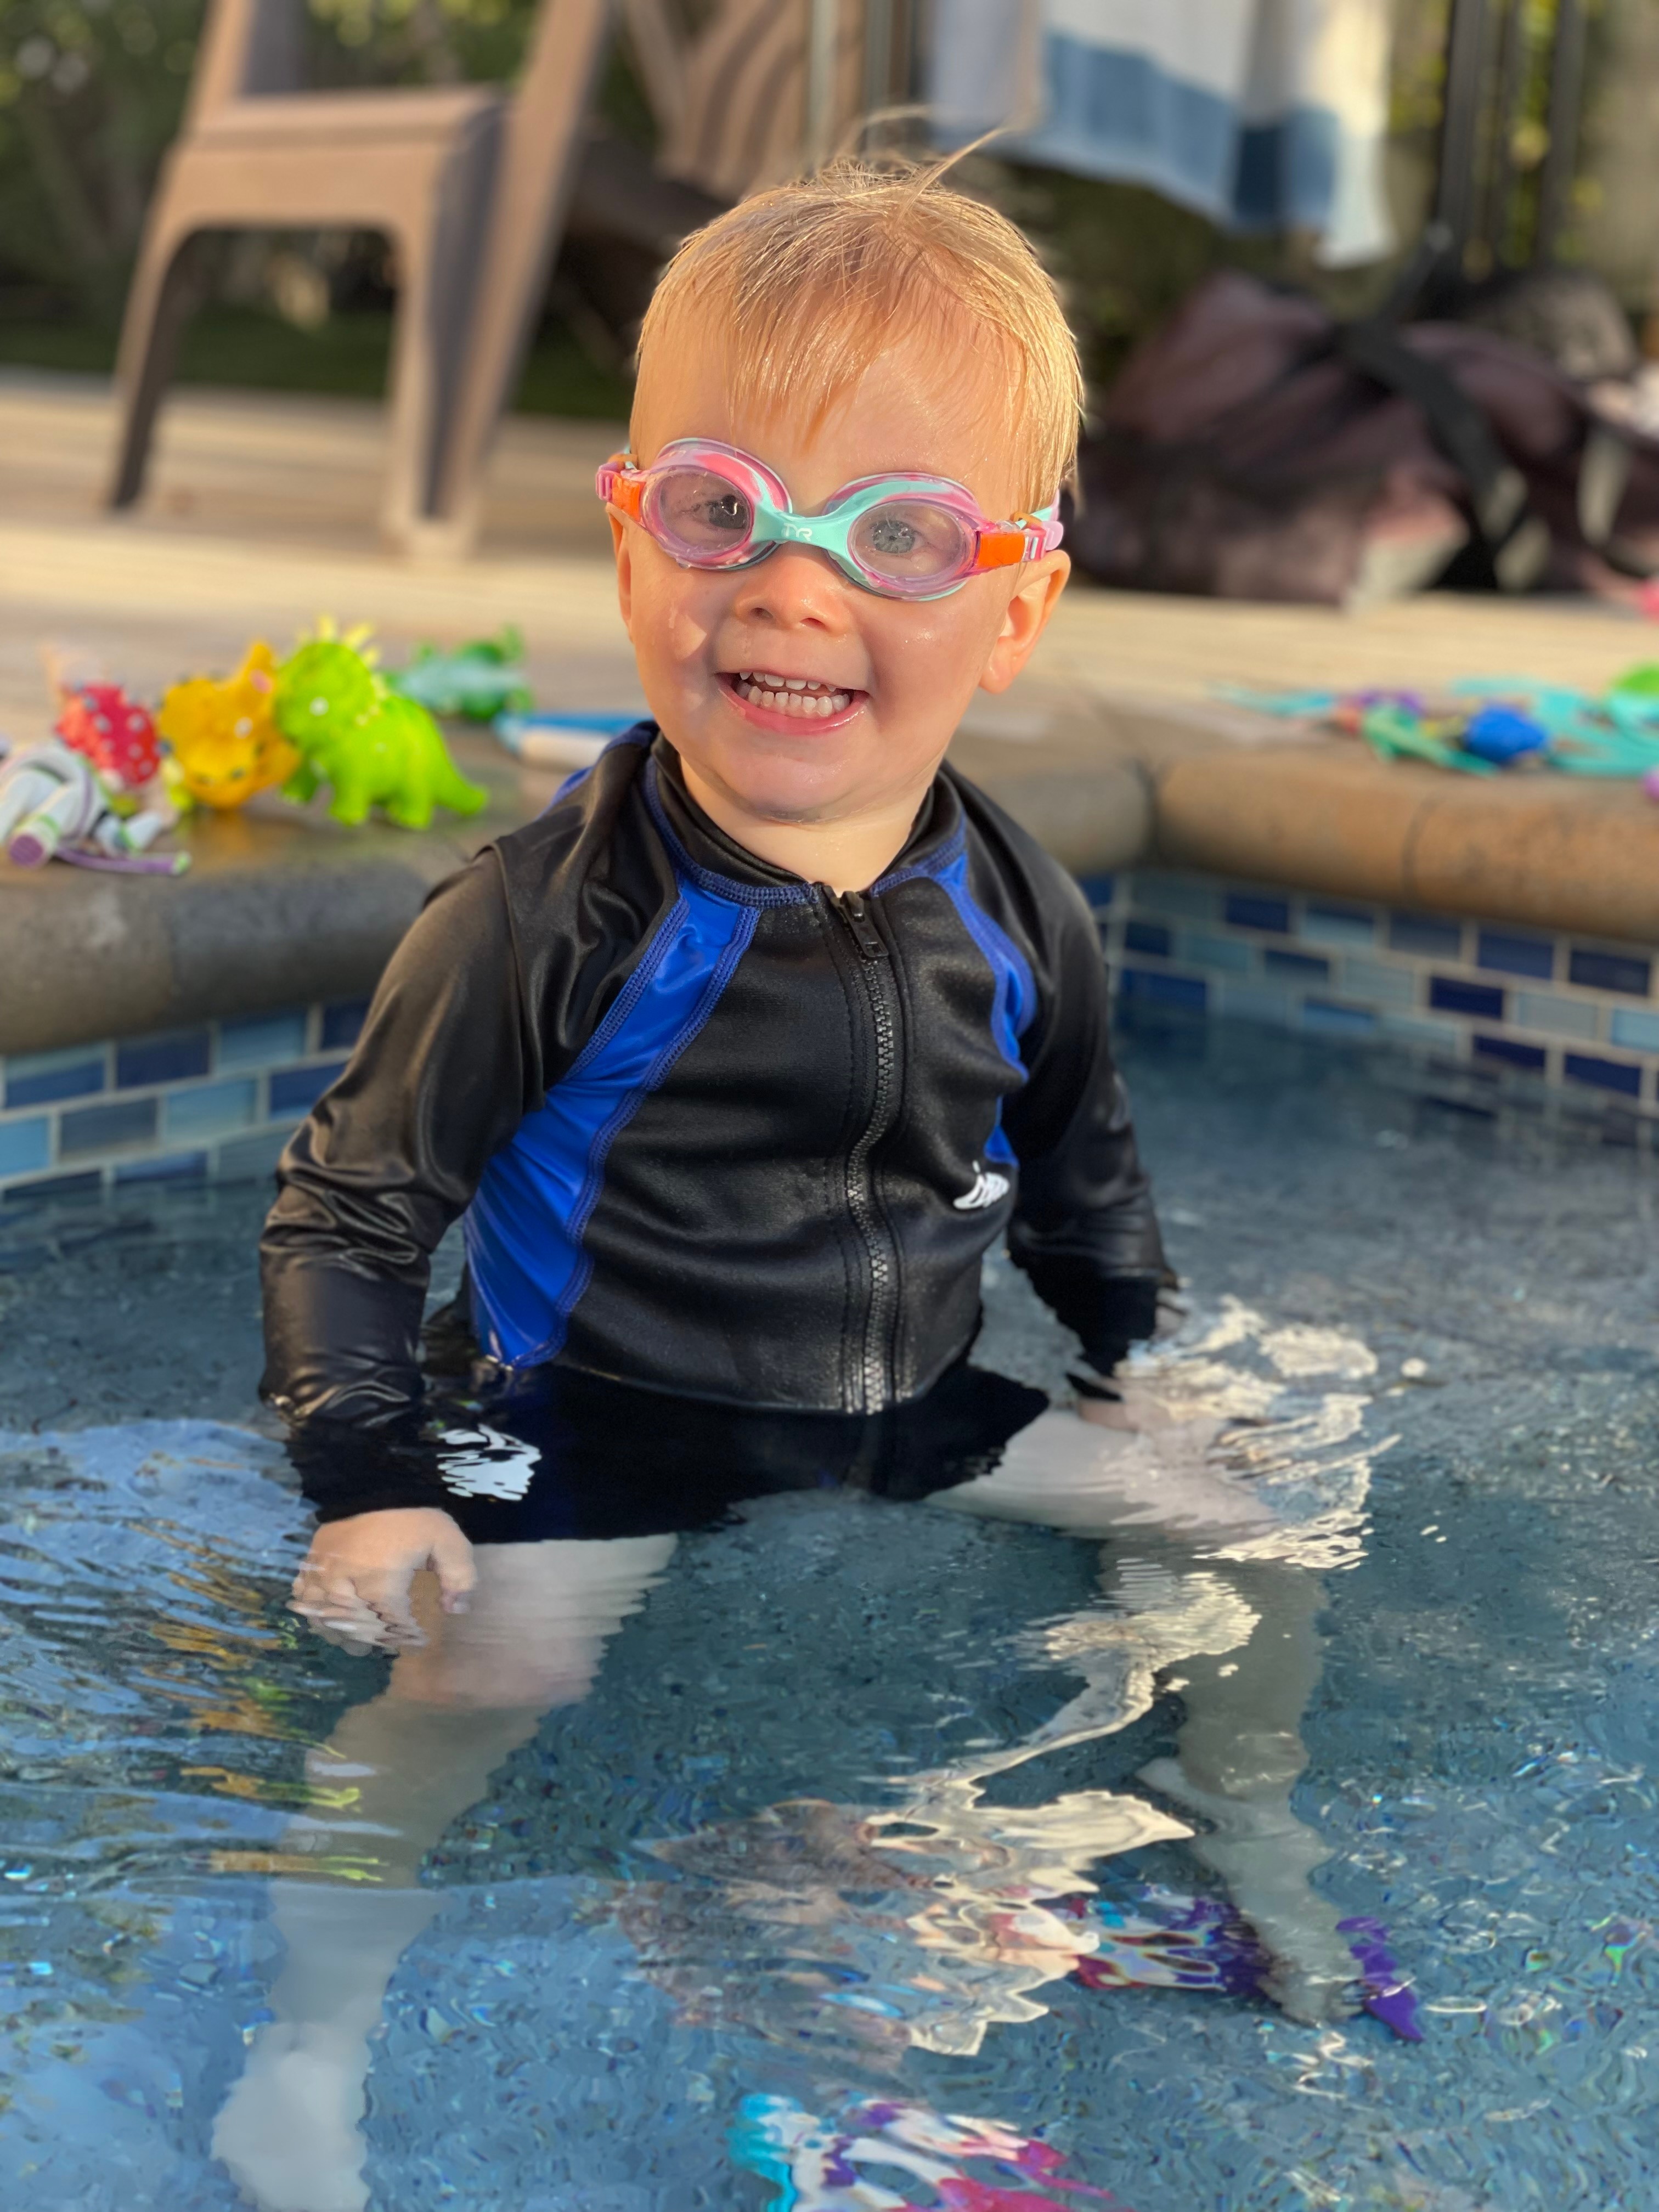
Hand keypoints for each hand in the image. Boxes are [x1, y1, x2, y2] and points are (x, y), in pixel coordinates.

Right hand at [290, 1508, 475, 1651]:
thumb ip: (459, 1576)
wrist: (376, 1478)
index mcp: (380, 1583)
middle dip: (376, 1636)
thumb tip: (457, 1609)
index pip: (391, 1625)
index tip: (418, 1638)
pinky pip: (305, 1593)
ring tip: (359, 1633)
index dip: (406, 1635)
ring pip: (327, 1616)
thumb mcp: (448, 1540)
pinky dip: (315, 1608)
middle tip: (390, 1637)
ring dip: (343, 1628)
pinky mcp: (312, 1558)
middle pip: (357, 1627)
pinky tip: (328, 1613)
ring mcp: (324, 1572)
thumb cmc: (414, 1514)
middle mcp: (346, 1584)